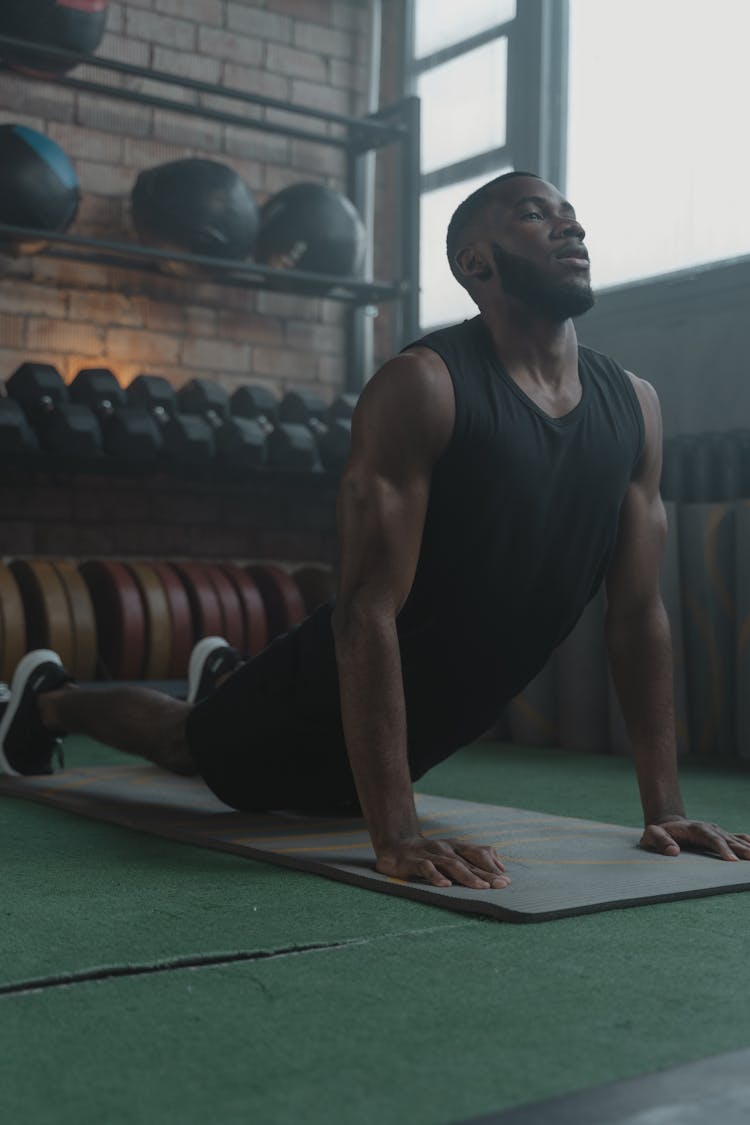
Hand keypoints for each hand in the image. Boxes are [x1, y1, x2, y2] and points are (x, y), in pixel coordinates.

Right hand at [375, 835, 510, 888]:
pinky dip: (436, 876)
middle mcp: (446, 848)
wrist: (395, 846)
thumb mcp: (453, 853)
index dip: (492, 866)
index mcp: (456, 847)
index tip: (507, 881)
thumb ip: (475, 859)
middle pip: (469, 861)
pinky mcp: (413, 861)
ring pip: (451, 864)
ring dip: (468, 876)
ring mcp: (430, 854)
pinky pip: (426, 868)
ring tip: (481, 888)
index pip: (478, 854)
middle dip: (486, 874)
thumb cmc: (429, 854)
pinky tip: (445, 885)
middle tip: (502, 885)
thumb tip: (501, 867)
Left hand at [640, 817, 749, 860]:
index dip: (722, 848)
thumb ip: (660, 841)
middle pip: (728, 839)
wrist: (667, 824)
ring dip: (748, 848)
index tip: (732, 860)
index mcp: (695, 828)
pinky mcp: (720, 836)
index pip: (712, 838)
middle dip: (741, 849)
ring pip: (736, 839)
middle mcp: (709, 828)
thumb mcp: (651, 835)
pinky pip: (738, 838)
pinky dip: (748, 843)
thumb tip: (673, 851)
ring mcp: (717, 832)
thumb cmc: (659, 833)